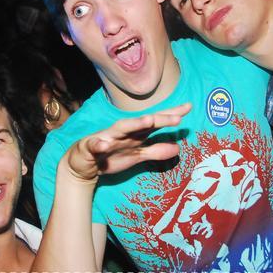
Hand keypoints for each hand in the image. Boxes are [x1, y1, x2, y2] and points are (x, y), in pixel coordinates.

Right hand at [66, 103, 191, 180]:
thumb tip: (177, 148)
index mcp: (134, 134)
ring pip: (121, 129)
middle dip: (159, 119)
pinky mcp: (91, 147)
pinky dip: (99, 144)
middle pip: (143, 123)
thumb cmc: (111, 156)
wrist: (83, 165)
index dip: (171, 115)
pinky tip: (104, 144)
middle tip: (177, 117)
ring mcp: (107, 138)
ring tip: (148, 121)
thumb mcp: (137, 156)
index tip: (189, 107)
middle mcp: (123, 132)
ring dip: (134, 124)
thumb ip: (155, 151)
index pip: (156, 122)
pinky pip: (95, 145)